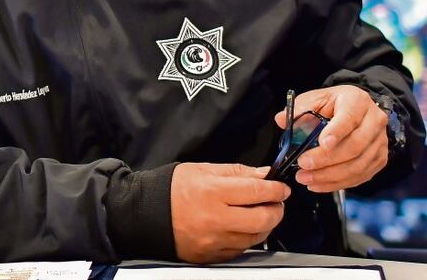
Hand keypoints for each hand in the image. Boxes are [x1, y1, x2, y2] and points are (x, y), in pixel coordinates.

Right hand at [170, 162, 289, 262]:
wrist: (145, 214)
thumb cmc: (171, 189)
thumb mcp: (202, 169)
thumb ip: (235, 172)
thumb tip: (262, 175)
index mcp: (212, 192)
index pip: (257, 191)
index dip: (275, 189)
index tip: (280, 187)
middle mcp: (215, 219)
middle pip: (262, 219)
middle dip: (276, 210)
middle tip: (276, 202)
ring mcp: (214, 241)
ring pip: (255, 237)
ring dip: (264, 225)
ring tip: (260, 214)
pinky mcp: (211, 256)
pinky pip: (240, 249)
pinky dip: (246, 238)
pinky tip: (242, 227)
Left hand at [274, 85, 388, 192]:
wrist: (357, 111)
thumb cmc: (334, 104)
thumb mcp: (316, 98)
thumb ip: (299, 108)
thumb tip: (281, 120)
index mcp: (357, 101)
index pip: (349, 118)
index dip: (336, 132)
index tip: (322, 143)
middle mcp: (374, 122)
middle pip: (355, 146)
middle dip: (327, 159)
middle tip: (303, 165)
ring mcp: (380, 143)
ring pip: (358, 165)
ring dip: (330, 176)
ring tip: (306, 179)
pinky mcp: (379, 160)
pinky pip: (360, 176)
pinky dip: (338, 183)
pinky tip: (319, 185)